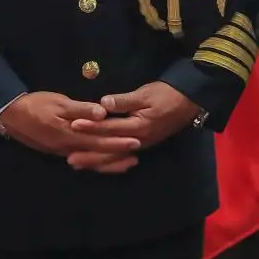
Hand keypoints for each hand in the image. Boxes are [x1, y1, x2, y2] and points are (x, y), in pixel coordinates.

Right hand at [0, 92, 138, 172]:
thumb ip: (81, 109)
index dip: (118, 142)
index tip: (136, 142)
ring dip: (109, 162)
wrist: (10, 115)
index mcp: (69, 135)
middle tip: (137, 155)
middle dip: (117, 155)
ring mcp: (62, 152)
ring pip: (90, 161)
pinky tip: (103, 161)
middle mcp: (68, 148)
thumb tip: (103, 113)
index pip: (99, 141)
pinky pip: (82, 159)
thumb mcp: (58, 103)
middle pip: (97, 155)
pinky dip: (95, 162)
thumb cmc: (36, 105)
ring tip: (127, 163)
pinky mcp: (58, 151)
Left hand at [67, 82, 202, 171]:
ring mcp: (141, 144)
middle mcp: (138, 140)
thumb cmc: (166, 94)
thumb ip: (124, 100)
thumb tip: (103, 104)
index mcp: (138, 126)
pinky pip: (122, 156)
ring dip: (97, 161)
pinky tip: (98, 162)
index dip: (91, 126)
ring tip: (78, 164)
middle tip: (70, 159)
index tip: (73, 125)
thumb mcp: (145, 94)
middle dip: (89, 154)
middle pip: (110, 149)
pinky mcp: (143, 144)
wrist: (189, 101)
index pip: (109, 127)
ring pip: (115, 156)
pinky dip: (109, 160)